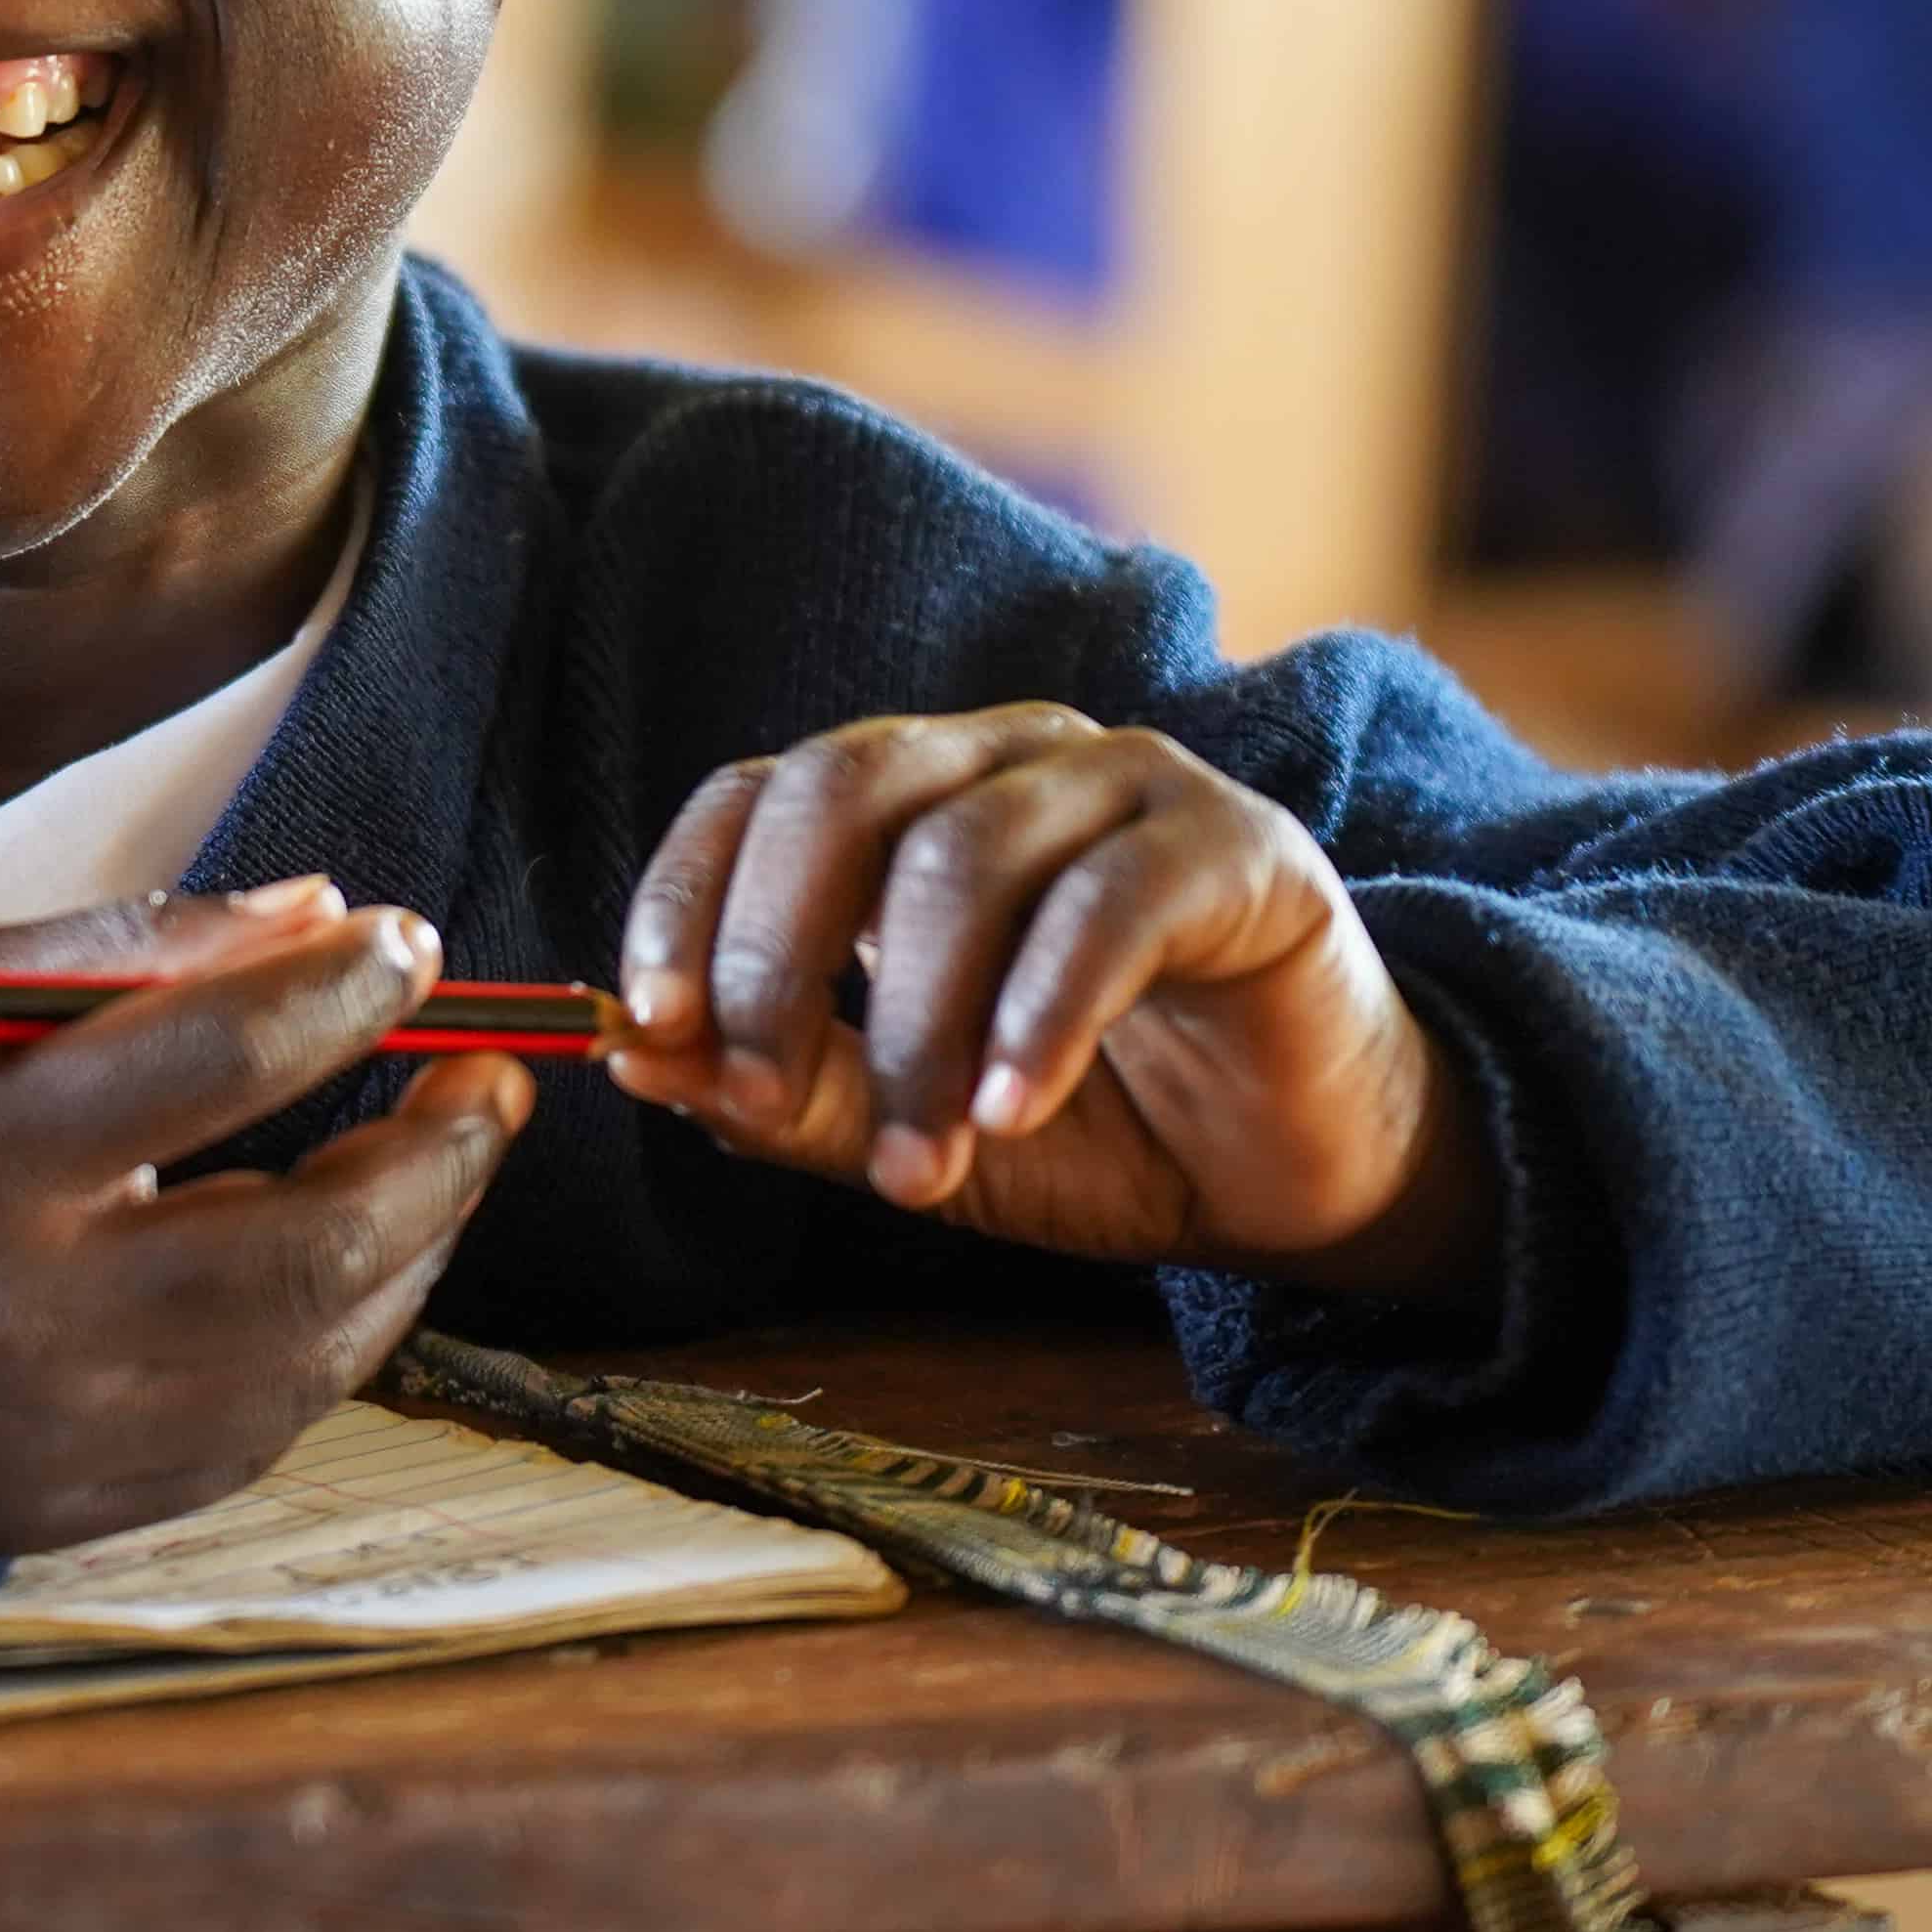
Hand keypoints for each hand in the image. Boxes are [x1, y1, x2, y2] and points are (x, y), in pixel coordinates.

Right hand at [0, 877, 534, 1555]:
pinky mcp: (95, 1504)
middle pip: (304, 1242)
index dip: (339, 992)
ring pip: (317, 1349)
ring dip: (420, 1238)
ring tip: (445, 1147)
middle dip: (434, 1150)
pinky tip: (365, 1250)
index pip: (213, 1057)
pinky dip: (350, 1328)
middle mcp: (18, 1315)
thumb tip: (326, 913)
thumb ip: (134, 944)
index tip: (407, 945)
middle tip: (485, 1072)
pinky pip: (277, 1422)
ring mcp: (65, 1429)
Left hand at [604, 710, 1489, 1302]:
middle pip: (842, 788)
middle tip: (762, 1099)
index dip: (686, 896)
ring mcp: (1128, 783)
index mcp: (909, 801)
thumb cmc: (1093, 1129)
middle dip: (776, 953)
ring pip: (966, 856)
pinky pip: (1111, 902)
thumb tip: (634, 1058)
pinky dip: (1039, 1013)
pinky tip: (1012, 1109)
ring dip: (914, 1026)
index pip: (757, 795)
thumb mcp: (909, 1128)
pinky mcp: (1239, 846)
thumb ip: (786, 1091)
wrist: (1297, 1170)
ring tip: (920, 1162)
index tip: (648, 1023)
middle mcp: (1006, 760)